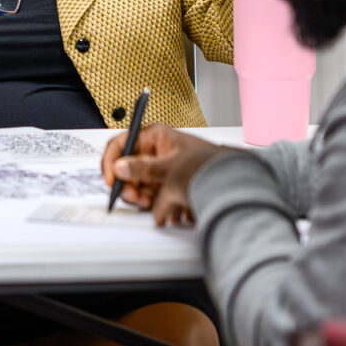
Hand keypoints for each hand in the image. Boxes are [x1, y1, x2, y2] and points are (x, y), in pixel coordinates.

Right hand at [100, 125, 232, 225]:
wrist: (233, 182)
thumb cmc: (209, 165)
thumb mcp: (171, 166)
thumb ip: (143, 168)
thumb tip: (120, 168)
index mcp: (155, 136)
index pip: (122, 143)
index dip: (112, 160)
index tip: (111, 178)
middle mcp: (155, 151)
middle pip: (127, 166)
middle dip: (127, 183)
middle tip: (131, 196)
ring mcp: (160, 168)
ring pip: (137, 183)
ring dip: (138, 195)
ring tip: (146, 203)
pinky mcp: (165, 185)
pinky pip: (149, 193)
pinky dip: (150, 202)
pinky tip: (159, 208)